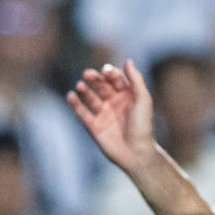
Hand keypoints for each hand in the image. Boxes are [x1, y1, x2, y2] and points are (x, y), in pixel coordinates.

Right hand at [68, 61, 157, 176]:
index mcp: (128, 96)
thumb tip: (128, 61)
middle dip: (94, 79)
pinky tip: (71, 96)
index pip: (115, 79)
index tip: (106, 72)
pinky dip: (75, 104)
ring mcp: (104, 114)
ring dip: (84, 90)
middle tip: (88, 74)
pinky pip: (82, 113)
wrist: (137, 153)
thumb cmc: (143, 126)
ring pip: (90, 97)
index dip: (110, 74)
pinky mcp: (94, 126)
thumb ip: (136, 80)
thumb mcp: (143, 100)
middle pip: (101, 85)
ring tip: (81, 85)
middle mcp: (115, 103)